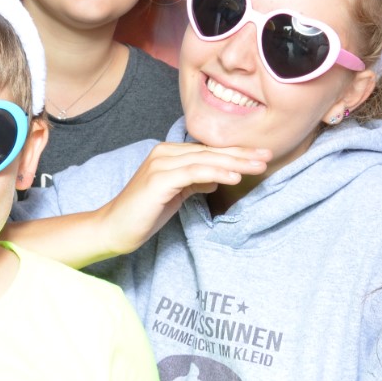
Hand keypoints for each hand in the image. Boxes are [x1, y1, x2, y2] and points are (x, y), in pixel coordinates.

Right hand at [99, 141, 270, 255]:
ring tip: (259, 166)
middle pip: (211, 151)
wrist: (113, 229)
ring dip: (235, 162)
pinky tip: (234, 177)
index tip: (261, 155)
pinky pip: (194, 173)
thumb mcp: (176, 195)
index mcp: (170, 154)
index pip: (210, 151)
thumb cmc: (143, 214)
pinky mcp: (159, 179)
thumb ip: (195, 183)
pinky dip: (216, 173)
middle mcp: (165, 153)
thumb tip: (217, 177)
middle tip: (268, 155)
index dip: (237, 153)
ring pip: (206, 160)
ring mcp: (161, 164)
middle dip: (242, 154)